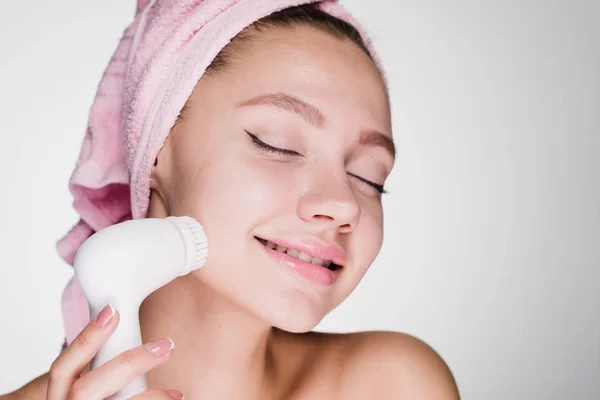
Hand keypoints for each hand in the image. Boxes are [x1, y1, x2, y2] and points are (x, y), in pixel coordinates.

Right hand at [46, 304, 182, 399]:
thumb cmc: (94, 399)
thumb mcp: (86, 383)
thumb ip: (101, 366)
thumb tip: (128, 325)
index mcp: (59, 395)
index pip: (63, 366)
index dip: (87, 337)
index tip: (113, 311)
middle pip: (86, 389)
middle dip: (127, 364)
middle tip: (165, 346)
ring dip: (148, 398)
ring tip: (175, 394)